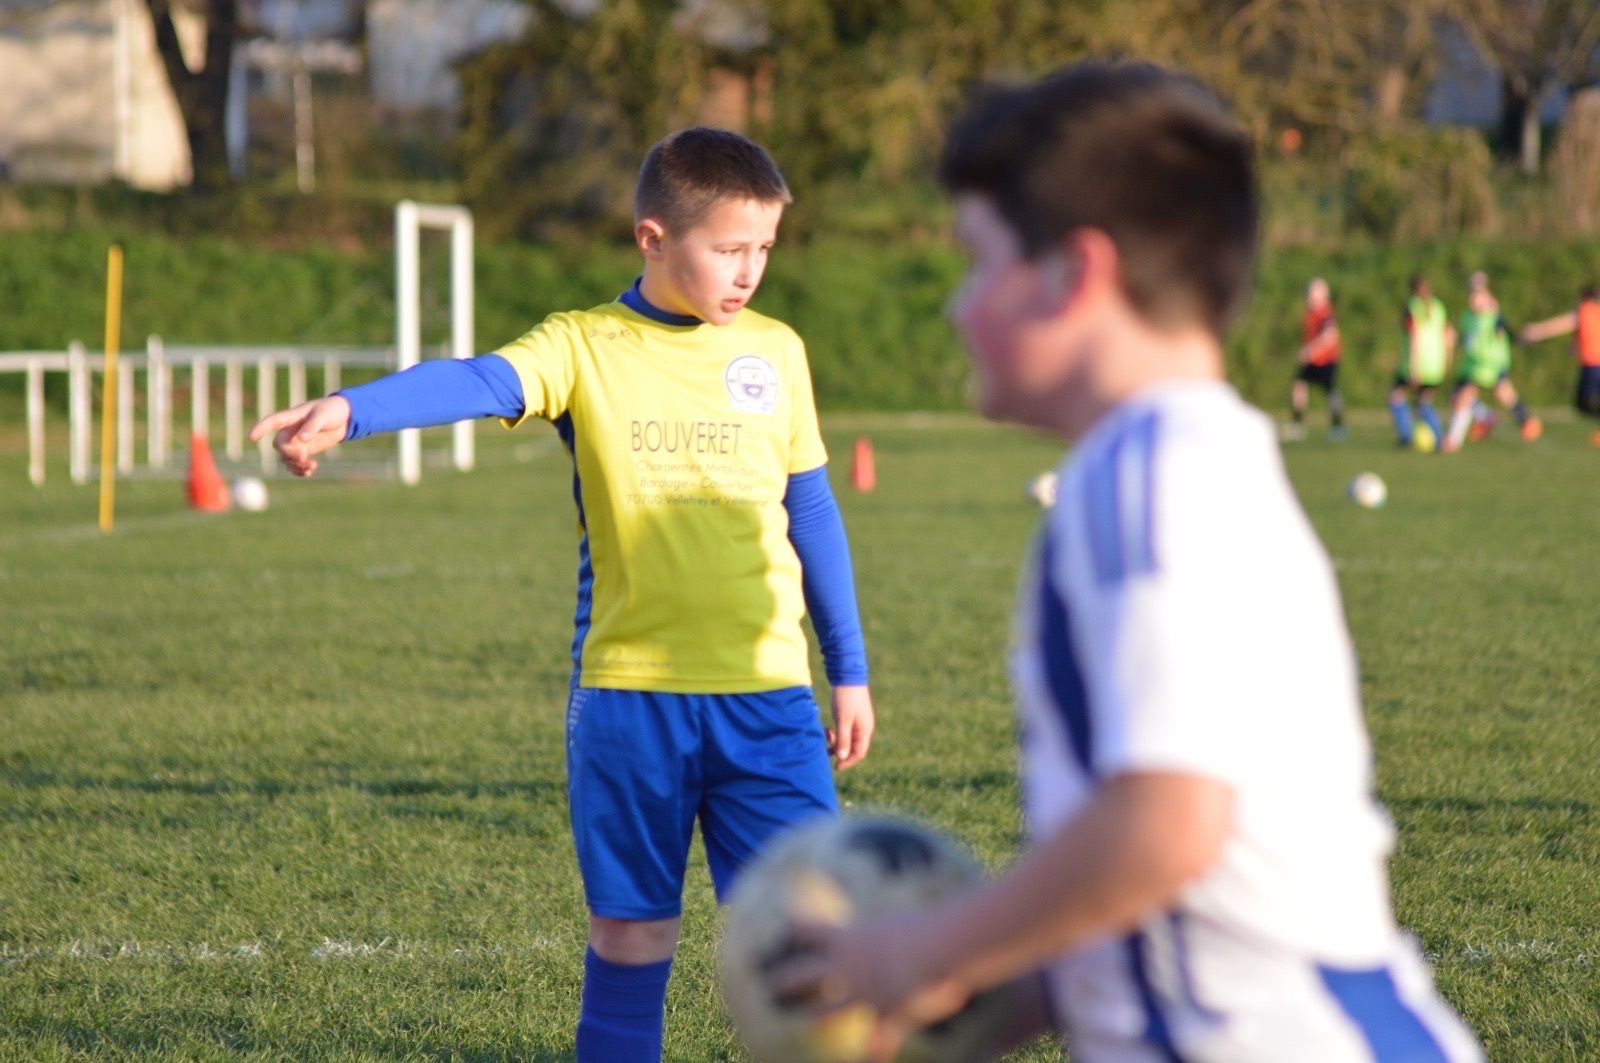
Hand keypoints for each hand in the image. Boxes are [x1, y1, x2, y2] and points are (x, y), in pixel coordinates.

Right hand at [248, 396, 351, 477]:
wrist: (343, 418)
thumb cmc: (331, 411)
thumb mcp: (323, 416)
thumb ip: (312, 426)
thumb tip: (301, 440)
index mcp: (292, 417)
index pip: (272, 422)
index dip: (260, 429)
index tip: (251, 437)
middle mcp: (290, 431)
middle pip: (279, 445)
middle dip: (289, 453)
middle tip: (304, 456)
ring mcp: (296, 442)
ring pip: (286, 458)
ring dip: (296, 465)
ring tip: (311, 467)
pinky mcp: (304, 451)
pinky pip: (295, 464)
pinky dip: (300, 470)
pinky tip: (310, 472)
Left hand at [770, 913, 970, 1061]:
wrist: (935, 949)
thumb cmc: (923, 925)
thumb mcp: (897, 922)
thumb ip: (886, 929)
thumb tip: (890, 926)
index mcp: (848, 938)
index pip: (810, 930)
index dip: (796, 928)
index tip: (786, 927)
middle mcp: (847, 968)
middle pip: (805, 974)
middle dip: (787, 980)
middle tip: (774, 983)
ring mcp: (863, 994)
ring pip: (828, 1011)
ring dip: (817, 1019)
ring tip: (807, 1025)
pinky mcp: (886, 1014)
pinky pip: (880, 1040)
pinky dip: (877, 1053)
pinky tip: (876, 1061)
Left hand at [827, 685, 874, 769]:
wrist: (847, 675)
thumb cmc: (846, 697)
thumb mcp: (843, 719)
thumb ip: (843, 739)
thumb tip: (842, 758)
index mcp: (864, 730)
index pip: (859, 753)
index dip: (847, 762)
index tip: (835, 766)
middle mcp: (863, 728)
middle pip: (853, 748)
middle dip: (840, 751)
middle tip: (826, 749)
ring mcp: (857, 723)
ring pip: (847, 740)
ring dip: (836, 742)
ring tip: (825, 735)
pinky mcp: (850, 717)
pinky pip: (844, 732)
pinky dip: (835, 734)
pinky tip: (826, 729)